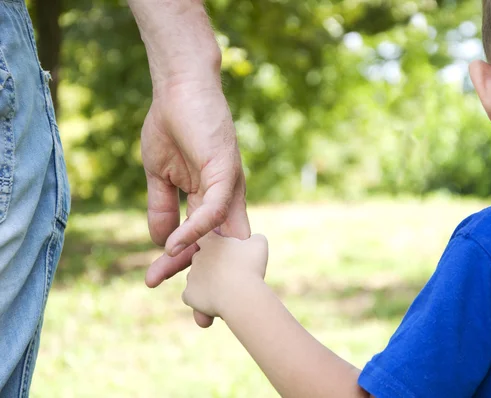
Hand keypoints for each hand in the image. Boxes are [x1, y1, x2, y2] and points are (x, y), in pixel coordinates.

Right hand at [142, 83, 250, 326]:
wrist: (178, 87)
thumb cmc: (171, 126)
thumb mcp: (159, 177)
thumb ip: (162, 209)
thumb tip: (161, 244)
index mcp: (210, 200)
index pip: (206, 243)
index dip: (193, 270)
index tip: (174, 295)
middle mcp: (225, 198)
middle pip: (220, 249)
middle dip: (211, 283)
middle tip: (202, 319)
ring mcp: (228, 186)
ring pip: (221, 236)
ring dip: (203, 266)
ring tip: (190, 298)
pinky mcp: (226, 170)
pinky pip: (214, 207)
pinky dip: (197, 229)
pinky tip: (177, 247)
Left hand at [182, 231, 268, 319]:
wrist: (241, 295)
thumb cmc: (251, 268)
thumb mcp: (259, 245)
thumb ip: (254, 238)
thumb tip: (251, 240)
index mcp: (211, 243)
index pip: (204, 235)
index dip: (212, 241)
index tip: (222, 247)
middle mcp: (197, 257)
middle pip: (200, 258)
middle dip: (211, 263)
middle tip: (229, 272)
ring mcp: (191, 276)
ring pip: (196, 277)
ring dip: (207, 281)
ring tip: (225, 289)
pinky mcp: (189, 295)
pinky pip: (192, 295)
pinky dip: (201, 299)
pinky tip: (215, 301)